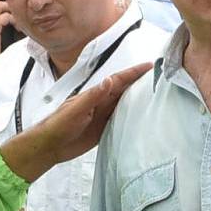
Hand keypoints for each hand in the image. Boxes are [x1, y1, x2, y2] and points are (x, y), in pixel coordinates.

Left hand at [0, 61, 149, 183]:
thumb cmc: (59, 124)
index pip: (118, 81)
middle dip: (141, 83)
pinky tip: (142, 118)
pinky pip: (121, 121)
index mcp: (95, 95)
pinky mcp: (103, 129)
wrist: (50, 145)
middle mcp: (101, 103)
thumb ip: (92, 96)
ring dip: (138, 99)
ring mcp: (103, 116)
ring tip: (157, 95)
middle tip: (161, 77)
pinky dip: (132, 117)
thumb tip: (109, 81)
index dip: (134, 73)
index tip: (150, 66)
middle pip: (125, 90)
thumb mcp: (75, 109)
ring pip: (124, 104)